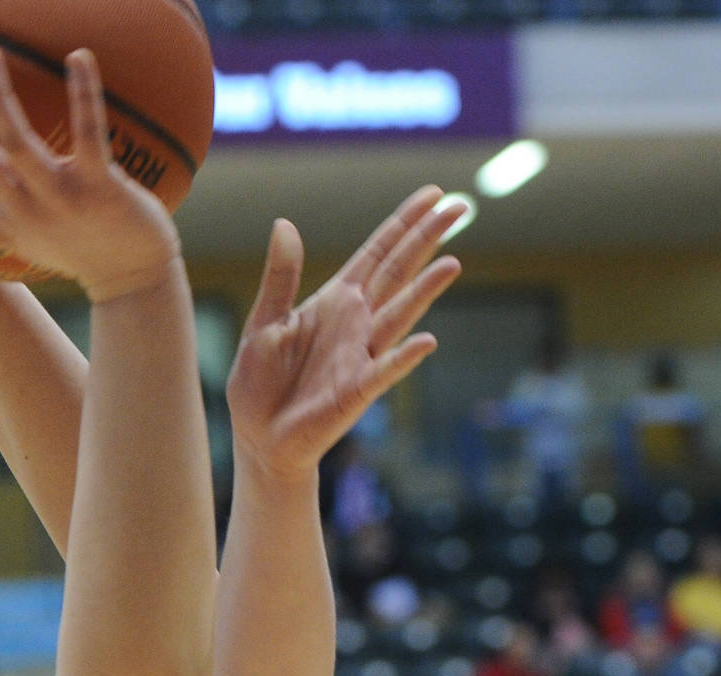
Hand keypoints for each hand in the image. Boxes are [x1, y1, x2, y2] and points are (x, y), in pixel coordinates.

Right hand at [0, 46, 178, 302]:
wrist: (130, 278)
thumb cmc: (73, 252)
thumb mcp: (17, 242)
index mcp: (4, 211)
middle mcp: (25, 205)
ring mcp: (61, 195)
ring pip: (16, 141)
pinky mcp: (100, 185)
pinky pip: (87, 133)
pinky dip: (84, 93)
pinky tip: (79, 58)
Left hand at [227, 188, 463, 478]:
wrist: (259, 437)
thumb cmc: (261, 382)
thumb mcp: (264, 322)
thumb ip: (280, 277)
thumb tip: (284, 223)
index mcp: (336, 300)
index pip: (378, 253)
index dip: (404, 223)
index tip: (434, 194)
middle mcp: (358, 321)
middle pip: (399, 272)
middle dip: (427, 240)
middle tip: (461, 207)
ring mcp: (362, 355)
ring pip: (400, 314)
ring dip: (424, 290)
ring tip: (452, 262)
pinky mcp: (358, 391)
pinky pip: (385, 370)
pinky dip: (404, 357)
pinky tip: (426, 341)